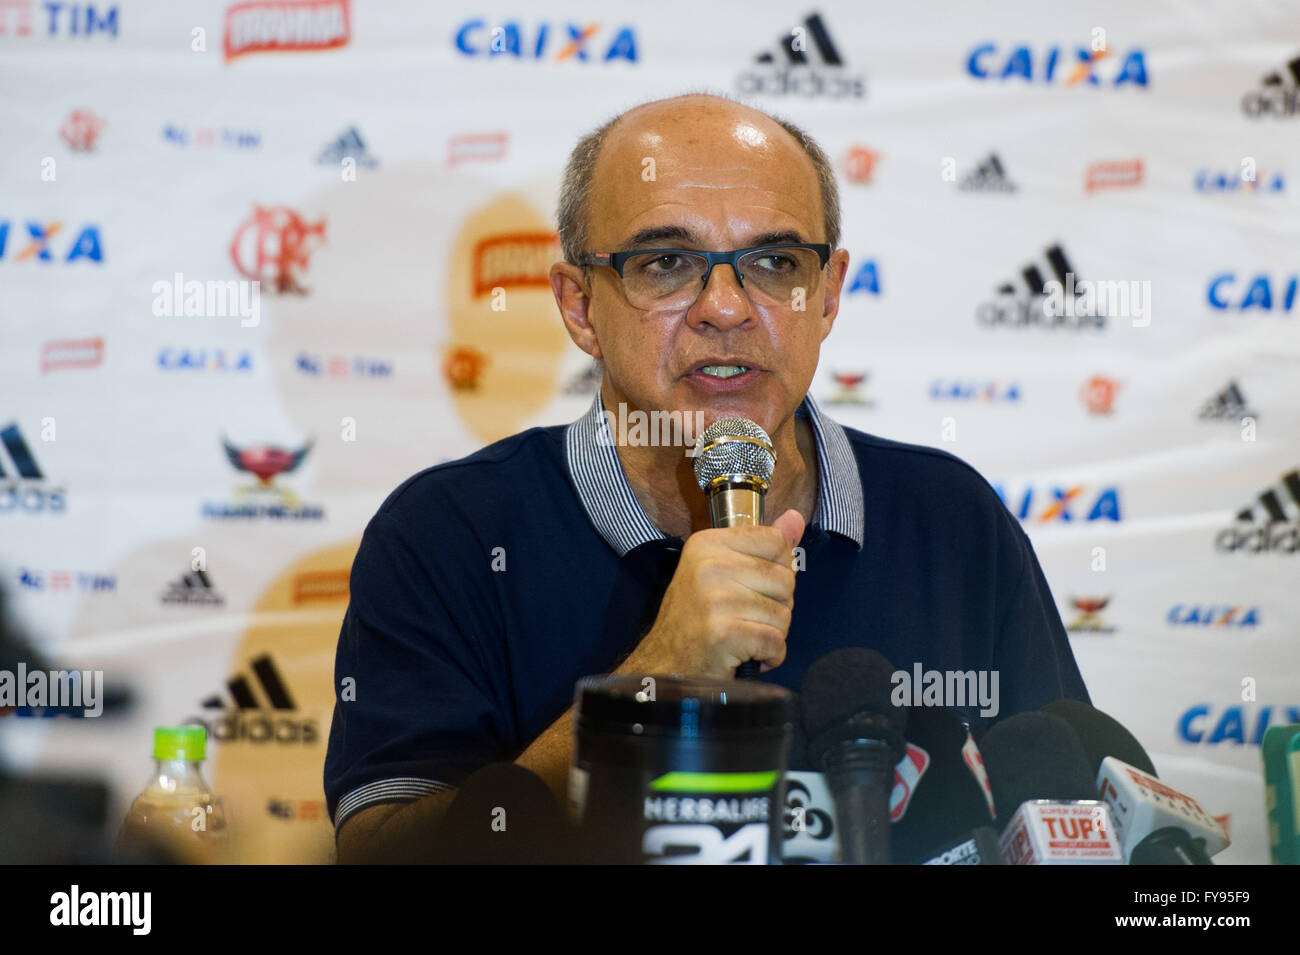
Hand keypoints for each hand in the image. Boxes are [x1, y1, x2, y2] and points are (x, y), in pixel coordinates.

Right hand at [624, 509, 804, 678]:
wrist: (665, 666)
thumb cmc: (696, 620)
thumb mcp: (722, 572)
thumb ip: (762, 545)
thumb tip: (795, 517)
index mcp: (708, 543)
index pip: (776, 541)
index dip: (776, 570)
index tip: (751, 588)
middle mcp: (710, 566)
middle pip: (785, 579)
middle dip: (775, 607)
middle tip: (743, 619)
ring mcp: (716, 600)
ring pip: (784, 613)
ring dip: (771, 634)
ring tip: (741, 637)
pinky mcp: (724, 633)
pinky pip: (776, 642)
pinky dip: (769, 656)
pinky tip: (745, 656)